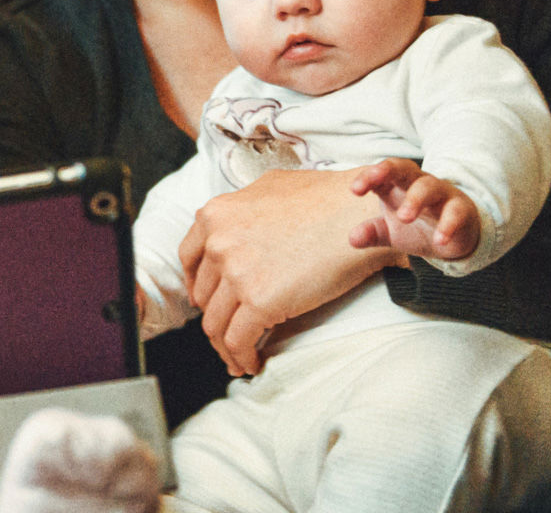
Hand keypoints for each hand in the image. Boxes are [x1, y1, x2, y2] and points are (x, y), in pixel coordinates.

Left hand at [179, 167, 404, 376]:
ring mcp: (236, 273)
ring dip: (225, 346)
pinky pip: (238, 340)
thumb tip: (237, 226)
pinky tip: (252, 363)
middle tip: (228, 331)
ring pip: (216, 323)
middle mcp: (219, 243)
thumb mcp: (271, 186)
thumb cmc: (328, 198)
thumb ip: (245, 207)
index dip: (197, 284)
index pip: (189, 258)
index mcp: (216, 215)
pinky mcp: (260, 301)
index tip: (205, 299)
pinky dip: (241, 357)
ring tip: (238, 358)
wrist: (361, 213)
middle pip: (204, 295)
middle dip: (215, 316)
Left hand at [349, 158, 480, 260]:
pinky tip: (439, 240)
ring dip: (415, 199)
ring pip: (429, 186)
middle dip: (388, 171)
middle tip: (374, 184)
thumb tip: (352, 239)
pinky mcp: (462, 209)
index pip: (381, 174)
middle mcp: (418, 183)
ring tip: (404, 218)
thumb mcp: (391, 232)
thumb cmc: (418, 226)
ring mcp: (441, 194)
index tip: (355, 189)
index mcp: (397, 185)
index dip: (368, 177)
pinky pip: (455, 212)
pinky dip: (447, 225)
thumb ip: (373, 233)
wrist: (456, 237)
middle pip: (403, 168)